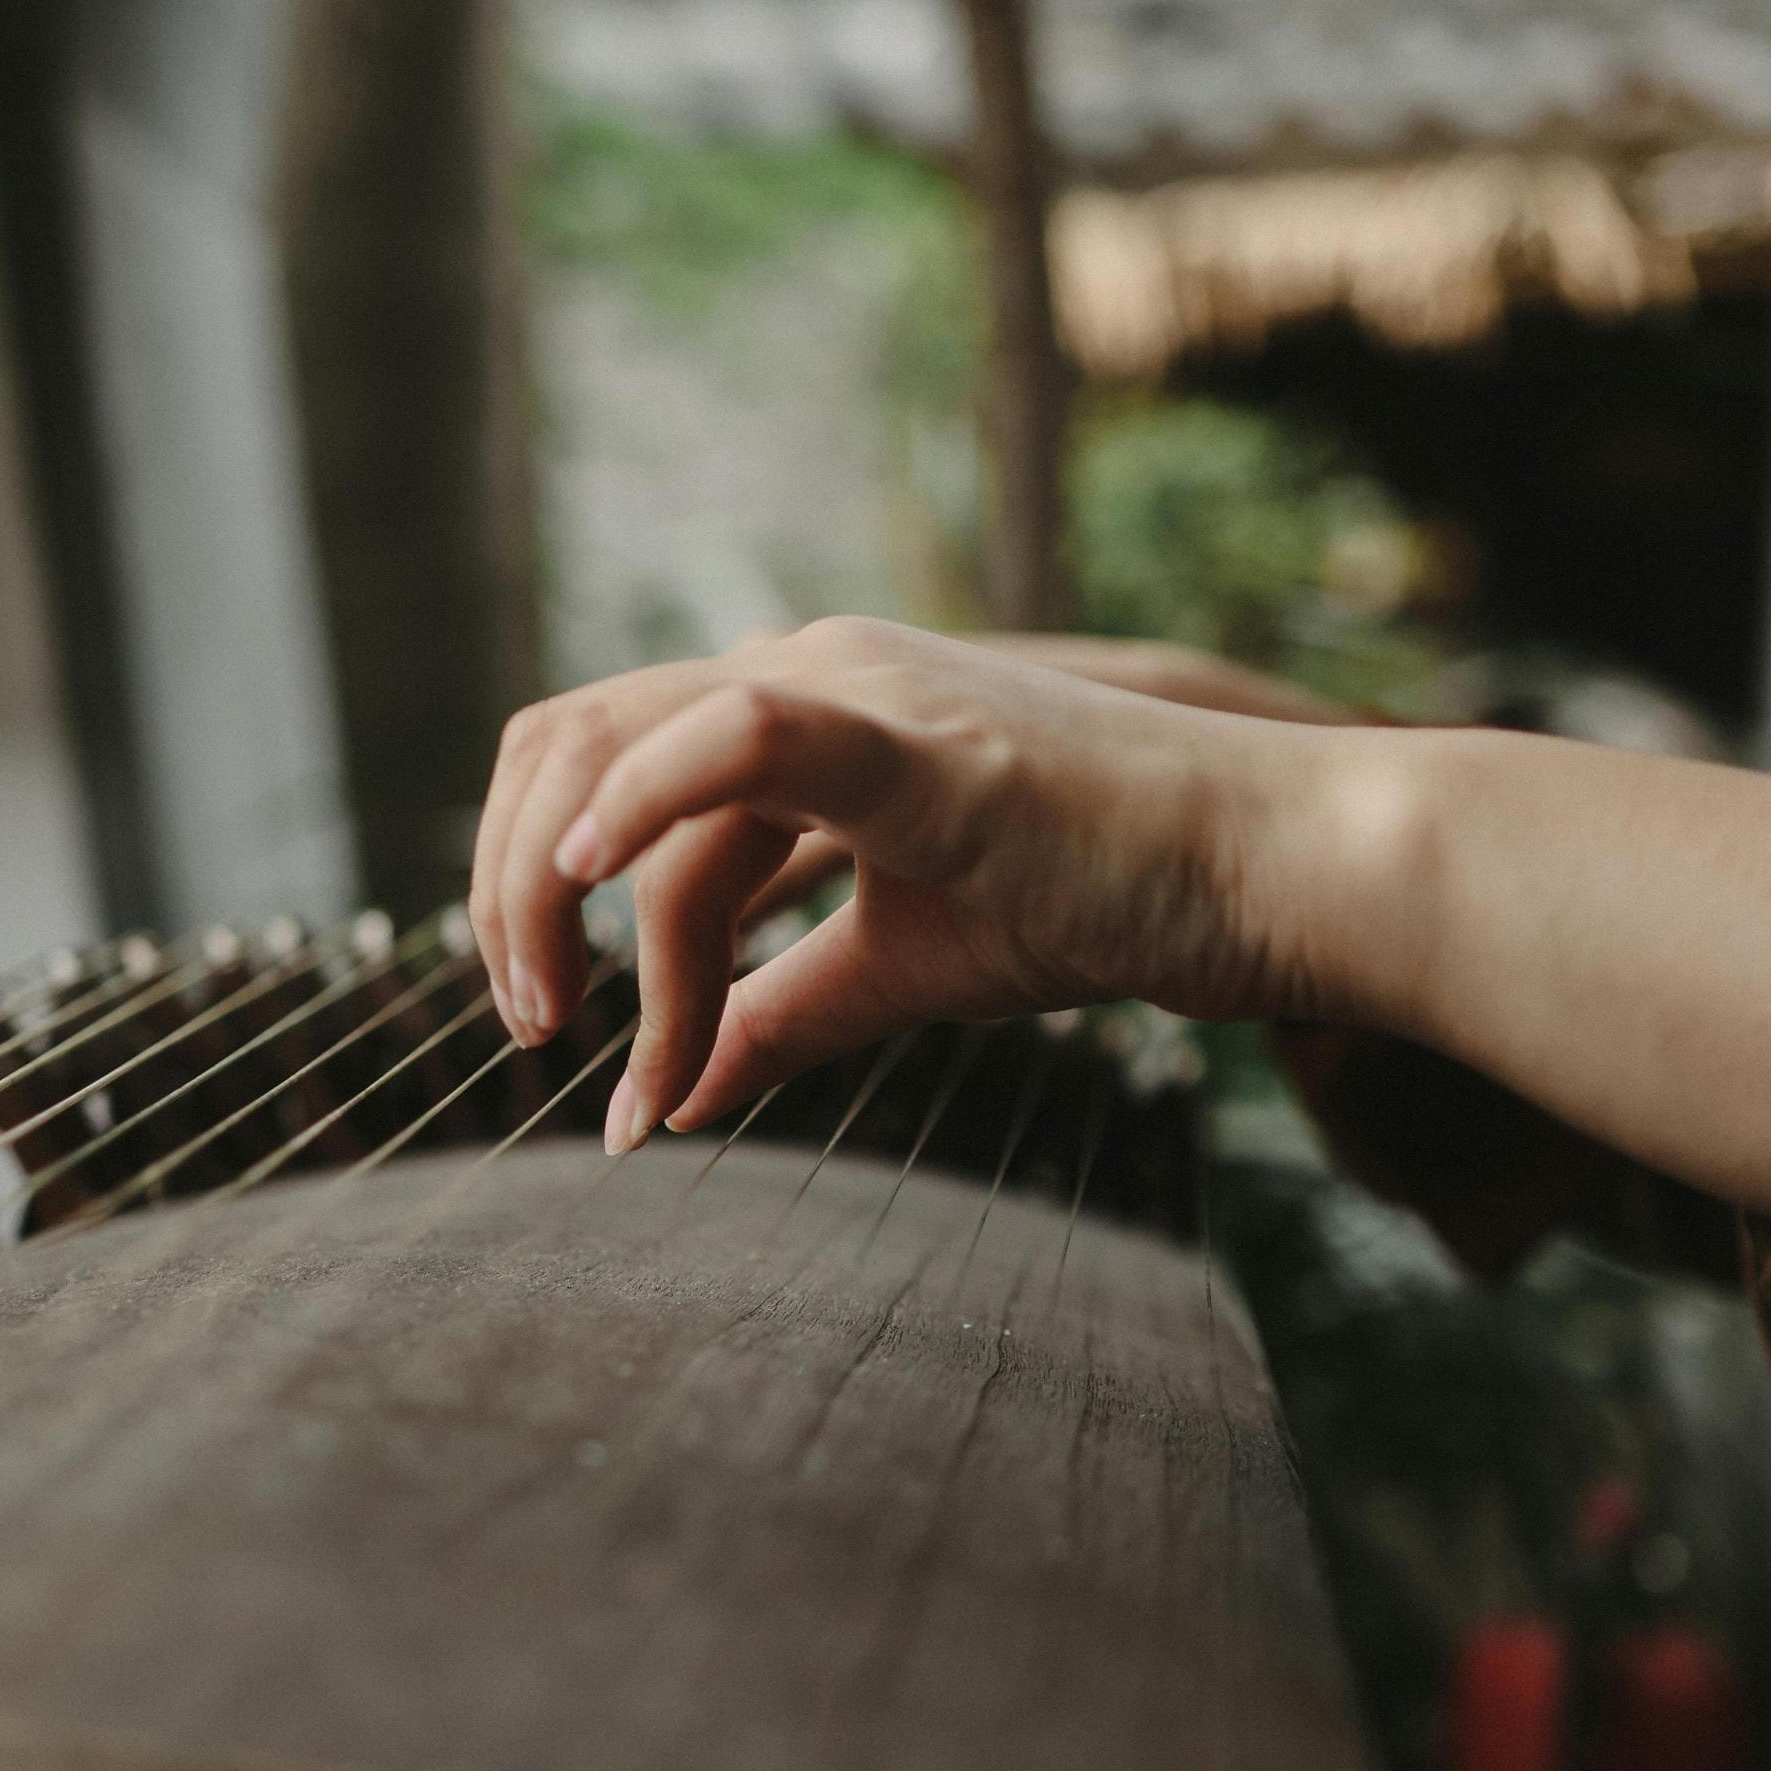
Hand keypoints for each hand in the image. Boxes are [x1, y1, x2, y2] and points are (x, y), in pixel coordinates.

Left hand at [468, 618, 1326, 1151]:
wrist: (1258, 873)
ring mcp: (856, 690)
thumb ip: (776, 1015)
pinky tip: (586, 870)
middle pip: (564, 741)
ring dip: (577, 912)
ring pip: (623, 757)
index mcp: (789, 711)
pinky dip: (643, 795)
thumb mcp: (898, 965)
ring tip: (610, 1052)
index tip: (559, 1037)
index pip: (586, 759)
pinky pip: (741, 733)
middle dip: (512, 898)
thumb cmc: (1100, 898)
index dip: (529, 894)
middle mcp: (802, 671)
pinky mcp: (917, 743)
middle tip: (540, 1037)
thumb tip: (673, 1099)